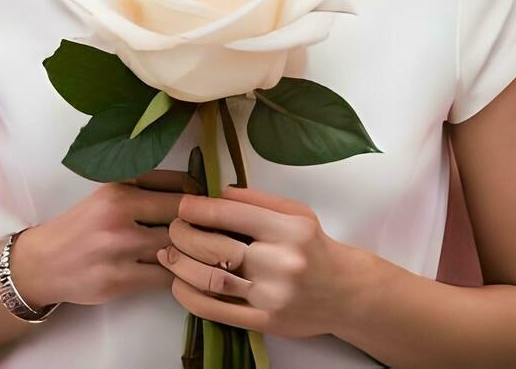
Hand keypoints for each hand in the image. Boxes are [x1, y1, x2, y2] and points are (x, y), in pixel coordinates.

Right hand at [12, 168, 194, 307]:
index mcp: (120, 190)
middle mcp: (119, 216)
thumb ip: (146, 191)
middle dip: (200, 228)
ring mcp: (118, 250)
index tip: (208, 209)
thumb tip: (198, 193)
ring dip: (190, 254)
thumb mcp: (108, 196)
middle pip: (183, 219)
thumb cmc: (82, 227)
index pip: (179, 188)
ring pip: (176, 250)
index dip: (201, 200)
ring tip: (196, 254)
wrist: (43, 263)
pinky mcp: (118, 280)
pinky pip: (165, 279)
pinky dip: (177, 276)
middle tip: (210, 234)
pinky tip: (178, 273)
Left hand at [156, 184, 358, 339]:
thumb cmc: (315, 247)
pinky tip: (180, 284)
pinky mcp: (266, 322)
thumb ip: (257, 200)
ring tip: (170, 254)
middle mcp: (281, 263)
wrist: (346, 293)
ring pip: (211, 280)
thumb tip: (217, 193)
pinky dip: (190, 297)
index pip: (231, 214)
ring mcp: (272, 296)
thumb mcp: (296, 213)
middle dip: (183, 236)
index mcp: (289, 230)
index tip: (182, 206)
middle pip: (216, 247)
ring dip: (181, 265)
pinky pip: (217, 311)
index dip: (198, 208)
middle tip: (173, 229)